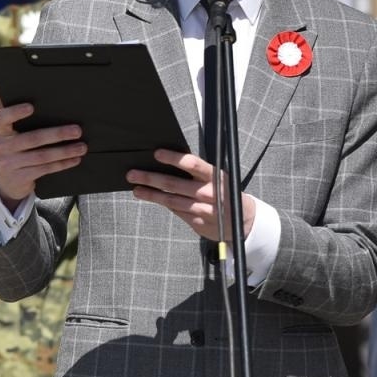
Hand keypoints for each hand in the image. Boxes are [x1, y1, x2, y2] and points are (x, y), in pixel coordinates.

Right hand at [0, 103, 86, 207]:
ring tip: (81, 147)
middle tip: (77, 131)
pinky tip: (74, 159)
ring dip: (64, 151)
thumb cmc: (15, 151)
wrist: (5, 182)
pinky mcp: (19, 178)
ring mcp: (9, 164)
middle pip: (32, 138)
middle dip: (57, 134)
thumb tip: (58, 116)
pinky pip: (45, 169)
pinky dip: (62, 164)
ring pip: (42, 156)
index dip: (15, 112)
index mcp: (0, 132)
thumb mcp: (12, 138)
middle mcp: (1, 147)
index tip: (31, 107)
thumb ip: (24, 127)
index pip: (3, 118)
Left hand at [128, 151, 255, 242]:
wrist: (244, 221)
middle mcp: (209, 193)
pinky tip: (153, 198)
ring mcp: (203, 209)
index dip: (173, 158)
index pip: (192, 164)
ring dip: (151, 194)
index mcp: (215, 176)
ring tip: (136, 189)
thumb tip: (171, 164)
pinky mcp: (198, 223)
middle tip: (132, 174)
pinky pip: (176, 211)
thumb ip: (199, 173)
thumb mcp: (218, 179)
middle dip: (150, 178)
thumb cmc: (226, 193)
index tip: (156, 154)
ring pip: (171, 200)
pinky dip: (165, 204)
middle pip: (173, 184)